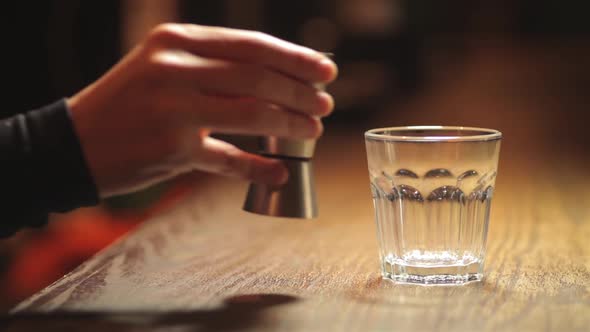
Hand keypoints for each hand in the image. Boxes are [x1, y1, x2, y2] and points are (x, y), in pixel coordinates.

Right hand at [68, 24, 336, 196]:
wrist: (76, 141)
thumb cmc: (129, 102)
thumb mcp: (163, 67)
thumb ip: (213, 68)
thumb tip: (276, 81)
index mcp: (177, 40)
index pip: (252, 45)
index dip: (296, 58)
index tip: (326, 70)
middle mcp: (176, 69)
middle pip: (259, 77)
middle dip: (301, 93)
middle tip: (325, 105)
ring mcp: (174, 110)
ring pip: (252, 113)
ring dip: (290, 124)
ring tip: (312, 130)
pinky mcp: (173, 150)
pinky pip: (229, 159)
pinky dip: (259, 168)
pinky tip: (280, 171)